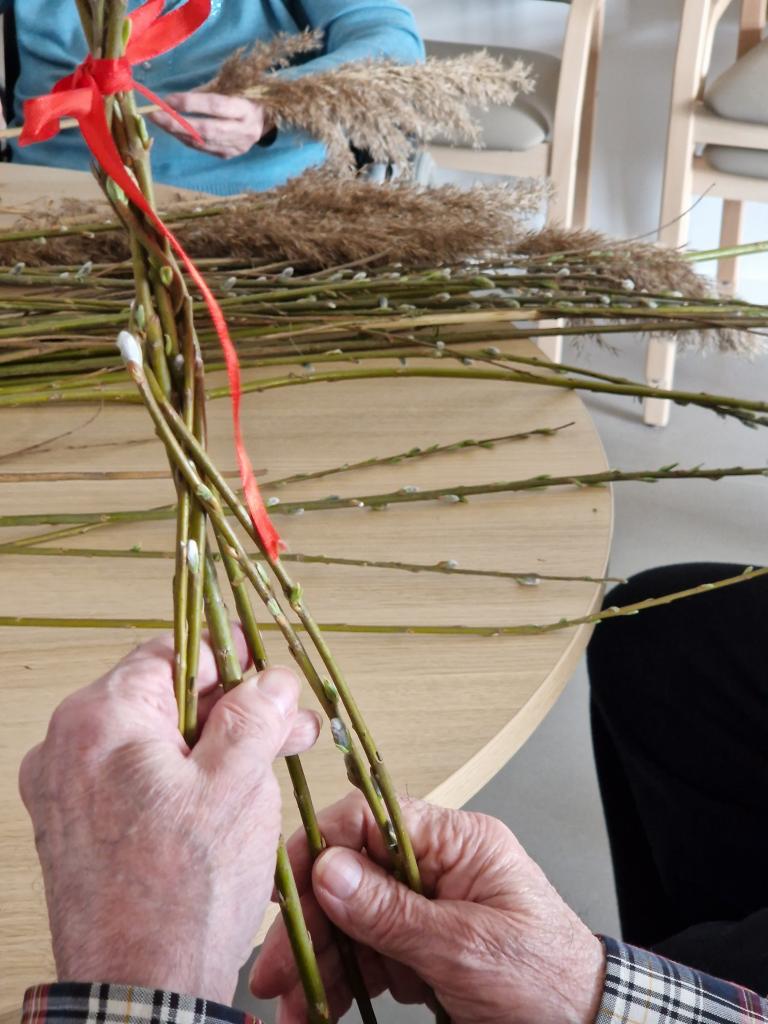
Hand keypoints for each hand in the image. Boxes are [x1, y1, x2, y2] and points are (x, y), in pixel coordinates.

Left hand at [19, 631, 320, 1002]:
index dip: (230, 661)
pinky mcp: (75, 828)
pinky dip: (180, 780)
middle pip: (164, 699)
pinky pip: (134, 780)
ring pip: (153, 741)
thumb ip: (256, 715)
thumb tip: (271, 680)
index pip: (171, 653)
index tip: (268, 677)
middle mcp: (69, 747)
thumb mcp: (237, 785)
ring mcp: (67, 791)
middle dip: (232, 710)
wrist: (139, 993)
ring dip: (213, 746)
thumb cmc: (181, 896)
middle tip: (285, 728)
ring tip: (268, 766)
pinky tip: (225, 800)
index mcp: (100, 720)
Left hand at [151, 93, 272, 158]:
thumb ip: (208, 92)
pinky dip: (187, 140)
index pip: (215, 106)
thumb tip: (177, 100)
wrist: (268, 118)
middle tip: (155, 116)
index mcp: (247, 109)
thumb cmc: (248, 95)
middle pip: (206, 129)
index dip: (190, 104)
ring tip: (160, 122)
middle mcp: (244, 131)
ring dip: (178, 132)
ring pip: (203, 142)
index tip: (167, 99)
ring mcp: (238, 147)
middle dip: (177, 123)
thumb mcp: (234, 86)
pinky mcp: (230, 155)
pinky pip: (205, 149)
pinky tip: (175, 131)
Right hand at [252, 794, 604, 1023]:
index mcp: (458, 844)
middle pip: (353, 879)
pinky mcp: (422, 949)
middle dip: (312, 925)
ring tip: (293, 1007)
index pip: (373, 821)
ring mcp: (427, 910)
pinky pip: (368, 958)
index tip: (287, 889)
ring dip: (320, 964)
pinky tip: (321, 1008)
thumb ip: (393, 912)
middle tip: (278, 970)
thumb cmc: (550, 981)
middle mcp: (437, 869)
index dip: (323, 849)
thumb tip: (330, 870)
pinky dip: (343, 985)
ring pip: (352, 924)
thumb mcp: (467, 948)